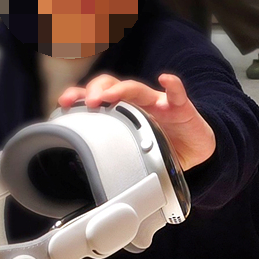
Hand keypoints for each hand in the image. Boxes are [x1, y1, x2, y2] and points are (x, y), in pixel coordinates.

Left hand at [60, 73, 217, 170]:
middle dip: (96, 90)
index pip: (96, 97)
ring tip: (110, 95)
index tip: (63, 103)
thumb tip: (85, 178)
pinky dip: (173, 86)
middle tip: (89, 103)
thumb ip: (114, 158)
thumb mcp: (134, 154)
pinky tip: (166, 80)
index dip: (79, 96)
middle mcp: (136, 103)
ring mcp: (157, 103)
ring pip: (136, 88)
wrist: (195, 148)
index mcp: (122, 113)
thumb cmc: (163, 147)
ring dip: (122, 89)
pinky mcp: (180, 107)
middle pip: (111, 85)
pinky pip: (177, 93)